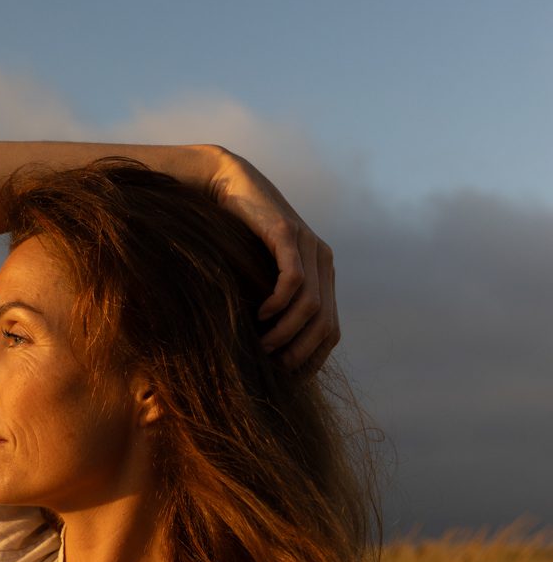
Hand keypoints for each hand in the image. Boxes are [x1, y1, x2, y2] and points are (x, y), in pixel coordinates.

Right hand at [202, 145, 339, 375]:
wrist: (228, 185)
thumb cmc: (238, 236)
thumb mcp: (259, 275)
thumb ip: (272, 302)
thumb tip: (266, 350)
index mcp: (322, 275)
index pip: (332, 330)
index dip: (313, 358)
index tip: (288, 376)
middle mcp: (323, 261)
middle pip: (325, 323)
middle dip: (300, 352)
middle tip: (274, 367)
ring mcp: (309, 246)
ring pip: (311, 306)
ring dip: (286, 333)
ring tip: (263, 345)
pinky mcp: (287, 234)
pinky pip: (294, 280)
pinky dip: (279, 304)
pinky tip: (261, 313)